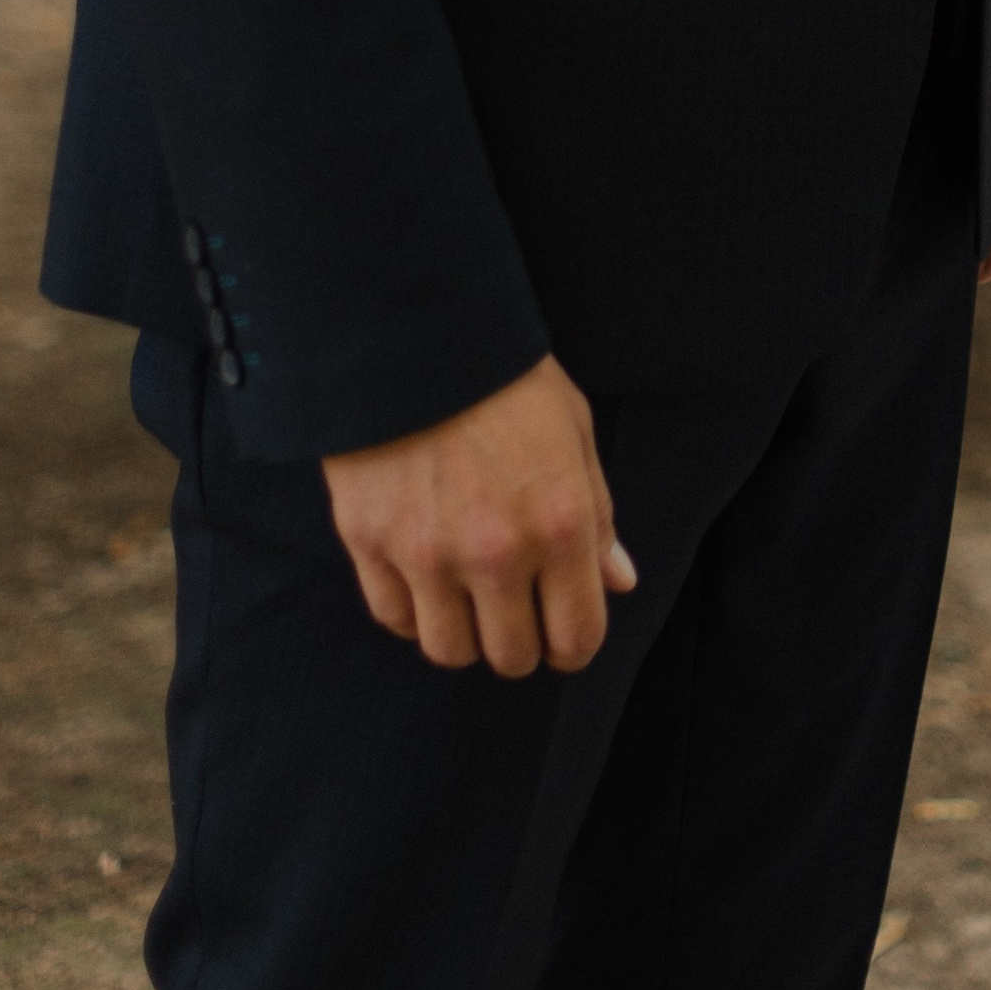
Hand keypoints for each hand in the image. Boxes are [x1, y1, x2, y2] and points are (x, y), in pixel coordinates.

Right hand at [323, 355, 636, 676]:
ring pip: (448, 650)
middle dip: (521, 643)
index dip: (573, 647)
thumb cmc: (506, 378)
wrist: (414, 333)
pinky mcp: (371, 544)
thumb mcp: (574, 433)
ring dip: (464, 634)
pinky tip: (424, 580)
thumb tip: (619, 582)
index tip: (564, 637)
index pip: (576, 636)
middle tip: (515, 613)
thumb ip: (598, 517)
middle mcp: (497, 552)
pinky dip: (412, 612)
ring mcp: (428, 554)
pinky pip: (394, 618)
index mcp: (561, 524)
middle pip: (510, 656)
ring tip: (467, 598)